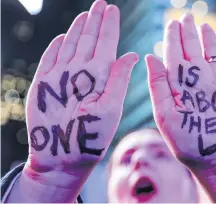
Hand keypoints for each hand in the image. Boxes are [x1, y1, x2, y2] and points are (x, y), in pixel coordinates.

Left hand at [25, 0, 137, 174]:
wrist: (58, 158)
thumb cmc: (91, 137)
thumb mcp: (112, 111)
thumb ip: (119, 79)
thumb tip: (130, 54)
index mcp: (95, 76)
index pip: (105, 42)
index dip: (109, 24)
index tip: (112, 9)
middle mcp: (74, 70)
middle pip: (87, 37)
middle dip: (95, 19)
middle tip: (100, 4)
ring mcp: (55, 75)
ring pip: (69, 43)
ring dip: (78, 28)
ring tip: (86, 15)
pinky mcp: (41, 84)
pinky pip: (50, 56)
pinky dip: (58, 44)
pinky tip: (63, 37)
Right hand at [145, 13, 215, 170]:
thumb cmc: (187, 141)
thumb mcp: (164, 117)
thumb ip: (157, 85)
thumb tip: (150, 56)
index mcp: (180, 83)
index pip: (174, 52)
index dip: (172, 36)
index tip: (172, 24)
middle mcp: (201, 76)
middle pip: (192, 46)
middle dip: (188, 30)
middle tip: (185, 18)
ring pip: (212, 49)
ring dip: (206, 35)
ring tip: (202, 25)